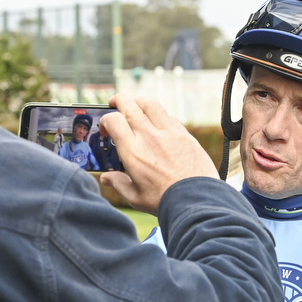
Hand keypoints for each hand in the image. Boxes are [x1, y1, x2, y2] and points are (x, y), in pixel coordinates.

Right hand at [99, 94, 218, 213]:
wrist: (196, 199)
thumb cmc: (165, 200)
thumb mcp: (135, 197)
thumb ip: (118, 184)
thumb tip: (106, 178)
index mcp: (132, 151)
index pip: (113, 120)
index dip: (105, 120)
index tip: (105, 128)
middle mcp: (148, 136)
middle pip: (129, 104)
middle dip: (118, 100)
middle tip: (114, 103)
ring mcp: (168, 132)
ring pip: (150, 104)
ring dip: (138, 101)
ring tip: (135, 104)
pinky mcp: (184, 133)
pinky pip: (168, 115)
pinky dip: (158, 113)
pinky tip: (157, 121)